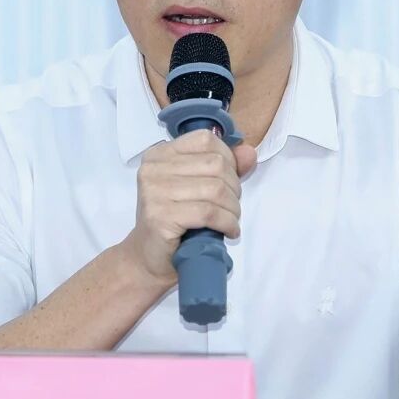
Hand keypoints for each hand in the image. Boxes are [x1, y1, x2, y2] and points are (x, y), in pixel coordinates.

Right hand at [120, 129, 256, 287]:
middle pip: (215, 164)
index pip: (206, 140)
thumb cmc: (175, 221)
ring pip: (215, 189)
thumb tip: (249, 152)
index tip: (230, 181)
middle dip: (234, 188)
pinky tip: (229, 231)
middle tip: (231, 207)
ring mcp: (154, 192)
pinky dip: (227, 222)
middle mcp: (153, 168)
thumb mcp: (199, 187)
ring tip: (231, 220)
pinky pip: (209, 213)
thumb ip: (224, 166)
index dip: (228, 159)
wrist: (149, 258)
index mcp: (160, 154)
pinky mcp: (160, 216)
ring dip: (233, 209)